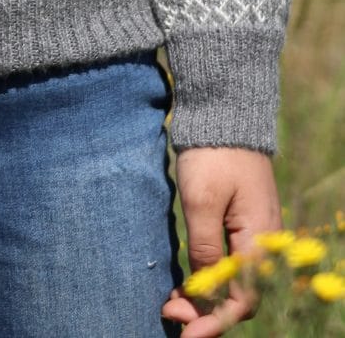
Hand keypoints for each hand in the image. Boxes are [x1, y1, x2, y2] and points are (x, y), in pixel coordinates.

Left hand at [161, 146, 282, 333]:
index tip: (182, 329)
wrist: (225, 113)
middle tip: (168, 311)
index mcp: (258, 241)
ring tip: (171, 301)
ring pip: (233, 283)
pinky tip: (185, 280)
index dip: (213, 321)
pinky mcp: (242, 224)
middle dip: (205, 313)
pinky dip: (208, 278)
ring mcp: (254, 234)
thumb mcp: (202, 200)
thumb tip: (201, 290)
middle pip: (239, 297)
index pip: (242, 301)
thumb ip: (205, 247)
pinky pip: (230, 264)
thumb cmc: (213, 154)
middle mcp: (262, 244)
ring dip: (205, 298)